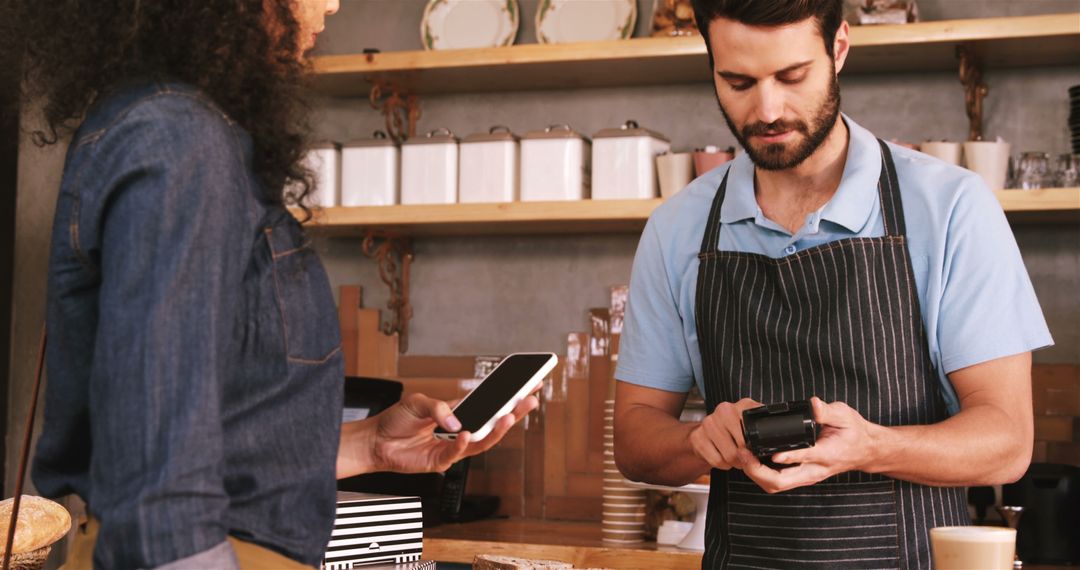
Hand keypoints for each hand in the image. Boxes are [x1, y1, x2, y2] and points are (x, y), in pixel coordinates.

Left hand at [370, 390, 539, 473]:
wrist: (375, 441)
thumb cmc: (396, 420)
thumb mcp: (417, 403)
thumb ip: (438, 408)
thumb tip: (458, 422)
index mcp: (458, 412)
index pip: (488, 404)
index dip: (507, 396)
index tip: (527, 384)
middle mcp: (460, 430)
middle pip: (493, 422)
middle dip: (514, 411)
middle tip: (530, 399)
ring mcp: (453, 447)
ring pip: (483, 440)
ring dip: (497, 430)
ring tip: (509, 416)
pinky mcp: (441, 461)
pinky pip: (457, 454)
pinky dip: (462, 444)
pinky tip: (465, 434)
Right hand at [689, 398, 761, 470]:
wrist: (702, 433)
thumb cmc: (731, 430)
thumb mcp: (751, 422)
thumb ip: (765, 425)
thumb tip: (786, 438)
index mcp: (743, 405)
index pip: (756, 429)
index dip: (757, 445)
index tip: (756, 450)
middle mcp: (724, 410)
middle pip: (743, 446)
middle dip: (746, 456)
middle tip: (745, 456)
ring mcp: (709, 423)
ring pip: (730, 456)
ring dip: (734, 462)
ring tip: (734, 457)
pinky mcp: (697, 437)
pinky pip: (716, 460)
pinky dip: (722, 464)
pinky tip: (722, 457)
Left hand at [742, 397, 878, 492]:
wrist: (865, 451)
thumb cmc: (854, 432)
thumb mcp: (845, 416)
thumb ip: (827, 411)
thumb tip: (813, 404)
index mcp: (828, 454)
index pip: (805, 457)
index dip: (787, 456)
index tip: (772, 453)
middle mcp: (814, 470)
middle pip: (782, 481)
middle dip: (757, 471)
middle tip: (743, 453)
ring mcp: (806, 476)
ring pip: (776, 485)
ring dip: (755, 474)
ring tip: (742, 455)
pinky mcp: (800, 476)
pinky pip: (777, 481)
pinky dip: (760, 474)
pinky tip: (750, 459)